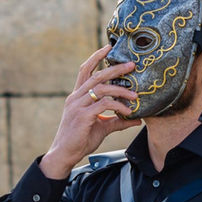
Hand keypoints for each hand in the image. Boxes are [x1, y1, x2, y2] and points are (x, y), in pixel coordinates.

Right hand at [39, 45, 141, 179]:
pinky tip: (128, 112)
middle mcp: (76, 97)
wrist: (65, 154)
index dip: (96, 57)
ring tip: (135, 95)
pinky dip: (118, 106)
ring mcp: (78, 106)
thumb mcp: (102, 127)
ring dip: (121, 90)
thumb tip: (136, 118)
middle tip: (132, 65)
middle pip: (97, 76)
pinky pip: (104, 105)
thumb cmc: (81, 139)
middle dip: (115, 68)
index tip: (109, 47)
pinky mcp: (83, 116)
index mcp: (77, 96)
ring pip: (101, 89)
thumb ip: (118, 120)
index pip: (85, 70)